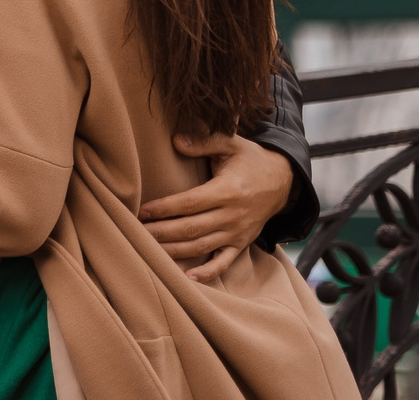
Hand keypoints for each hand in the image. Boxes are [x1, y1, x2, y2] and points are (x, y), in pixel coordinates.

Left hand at [139, 132, 293, 281]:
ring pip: (201, 246)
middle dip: (161, 232)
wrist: (283, 181)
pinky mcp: (241, 243)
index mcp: (227, 191)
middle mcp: (232, 215)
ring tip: (148, 250)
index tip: (141, 211)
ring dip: (174, 251)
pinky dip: (208, 273)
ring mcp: (237, 233)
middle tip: (134, 232)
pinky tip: (188, 278)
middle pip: (191, 228)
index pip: (190, 203)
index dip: (164, 208)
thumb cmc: (250, 160)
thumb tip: (176, 141)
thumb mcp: (231, 144)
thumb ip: (204, 142)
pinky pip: (224, 262)